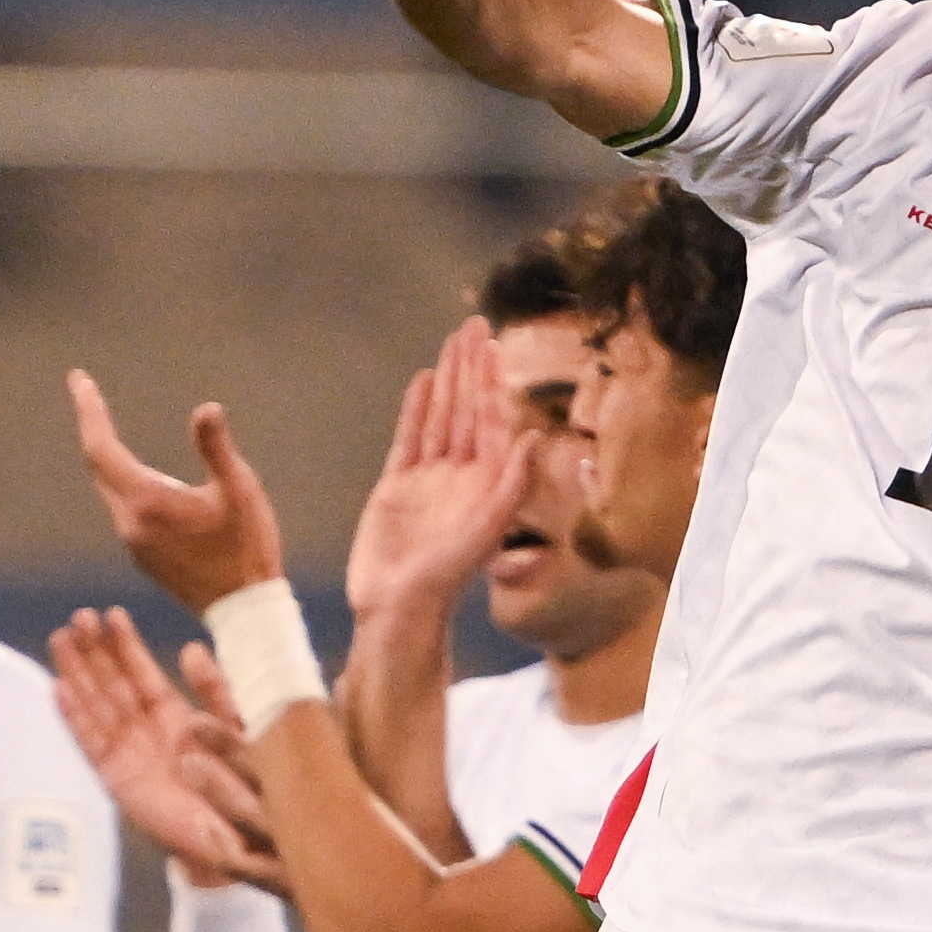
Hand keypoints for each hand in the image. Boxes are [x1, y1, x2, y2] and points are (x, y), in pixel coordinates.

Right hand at [50, 609, 280, 893]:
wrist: (242, 839)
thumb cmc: (247, 785)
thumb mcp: (239, 726)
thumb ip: (217, 690)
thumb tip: (192, 648)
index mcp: (173, 717)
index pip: (140, 674)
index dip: (125, 645)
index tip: (110, 614)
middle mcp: (146, 733)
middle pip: (112, 684)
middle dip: (93, 651)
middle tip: (77, 616)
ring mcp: (129, 756)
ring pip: (96, 706)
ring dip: (77, 673)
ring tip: (60, 638)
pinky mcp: (118, 781)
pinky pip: (91, 744)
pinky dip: (74, 717)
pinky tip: (58, 688)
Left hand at [59, 369, 289, 618]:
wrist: (242, 611)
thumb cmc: (248, 548)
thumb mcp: (240, 491)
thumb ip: (216, 448)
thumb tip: (206, 408)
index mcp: (148, 501)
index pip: (101, 447)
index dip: (89, 411)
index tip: (78, 380)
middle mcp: (130, 523)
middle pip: (98, 465)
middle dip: (93, 425)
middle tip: (87, 391)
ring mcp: (134, 543)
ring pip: (109, 488)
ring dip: (107, 455)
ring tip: (104, 424)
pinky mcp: (143, 557)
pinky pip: (123, 508)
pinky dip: (121, 480)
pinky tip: (134, 474)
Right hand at [335, 322, 525, 637]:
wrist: (398, 608)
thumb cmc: (446, 578)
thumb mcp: (486, 531)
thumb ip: (511, 484)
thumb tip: (534, 435)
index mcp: (486, 482)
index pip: (491, 419)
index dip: (492, 380)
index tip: (494, 343)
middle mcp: (461, 476)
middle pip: (467, 408)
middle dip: (471, 366)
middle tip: (473, 323)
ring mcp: (429, 479)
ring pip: (441, 416)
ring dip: (447, 378)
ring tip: (451, 340)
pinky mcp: (397, 487)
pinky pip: (410, 438)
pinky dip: (416, 409)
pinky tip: (423, 381)